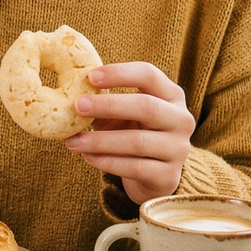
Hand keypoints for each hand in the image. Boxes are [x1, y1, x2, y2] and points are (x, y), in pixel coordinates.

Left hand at [65, 62, 194, 204]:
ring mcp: (178, 149)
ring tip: (73, 141)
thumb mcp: (122, 115)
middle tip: (77, 107)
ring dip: (100, 141)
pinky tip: (88, 158)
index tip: (90, 77)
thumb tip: (70, 94)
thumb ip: (103, 103)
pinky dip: (108, 162)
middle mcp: (181, 119)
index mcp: (171, 95)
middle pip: (146, 106)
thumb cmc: (134, 134)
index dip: (120, 73)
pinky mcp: (168, 176)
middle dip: (109, 105)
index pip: (149, 75)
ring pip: (138, 142)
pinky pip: (135, 168)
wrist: (153, 177)